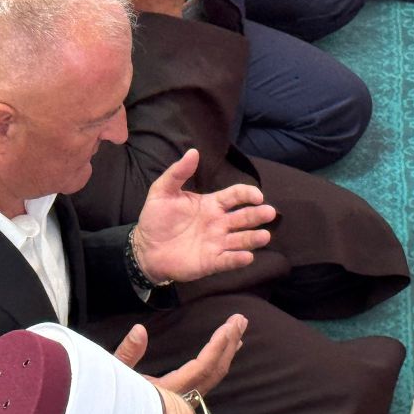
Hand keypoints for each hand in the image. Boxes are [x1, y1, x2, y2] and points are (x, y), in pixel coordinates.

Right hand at [114, 313, 247, 394]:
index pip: (202, 367)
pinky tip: (221, 356)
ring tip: (237, 335)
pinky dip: (217, 365)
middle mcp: (180, 399)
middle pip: (214, 372)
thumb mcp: (114, 376)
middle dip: (229, 344)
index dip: (218, 346)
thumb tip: (140, 329)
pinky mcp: (180, 403)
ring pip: (212, 378)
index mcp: (168, 391)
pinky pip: (206, 383)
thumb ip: (127, 354)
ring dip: (226, 353)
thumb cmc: (111, 404)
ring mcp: (182, 402)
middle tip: (241, 320)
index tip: (230, 326)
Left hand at [133, 149, 274, 282]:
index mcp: (211, 204)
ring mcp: (217, 243)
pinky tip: (247, 256)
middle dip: (258, 215)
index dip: (247, 193)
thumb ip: (177, 172)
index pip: (236, 195)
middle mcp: (219, 223)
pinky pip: (228, 261)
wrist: (144, 248)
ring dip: (254, 238)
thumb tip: (193, 152)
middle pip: (244, 217)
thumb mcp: (162, 191)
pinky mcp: (211, 262)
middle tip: (269, 212)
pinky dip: (238, 259)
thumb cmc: (156, 219)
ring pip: (241, 239)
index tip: (257, 195)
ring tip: (264, 236)